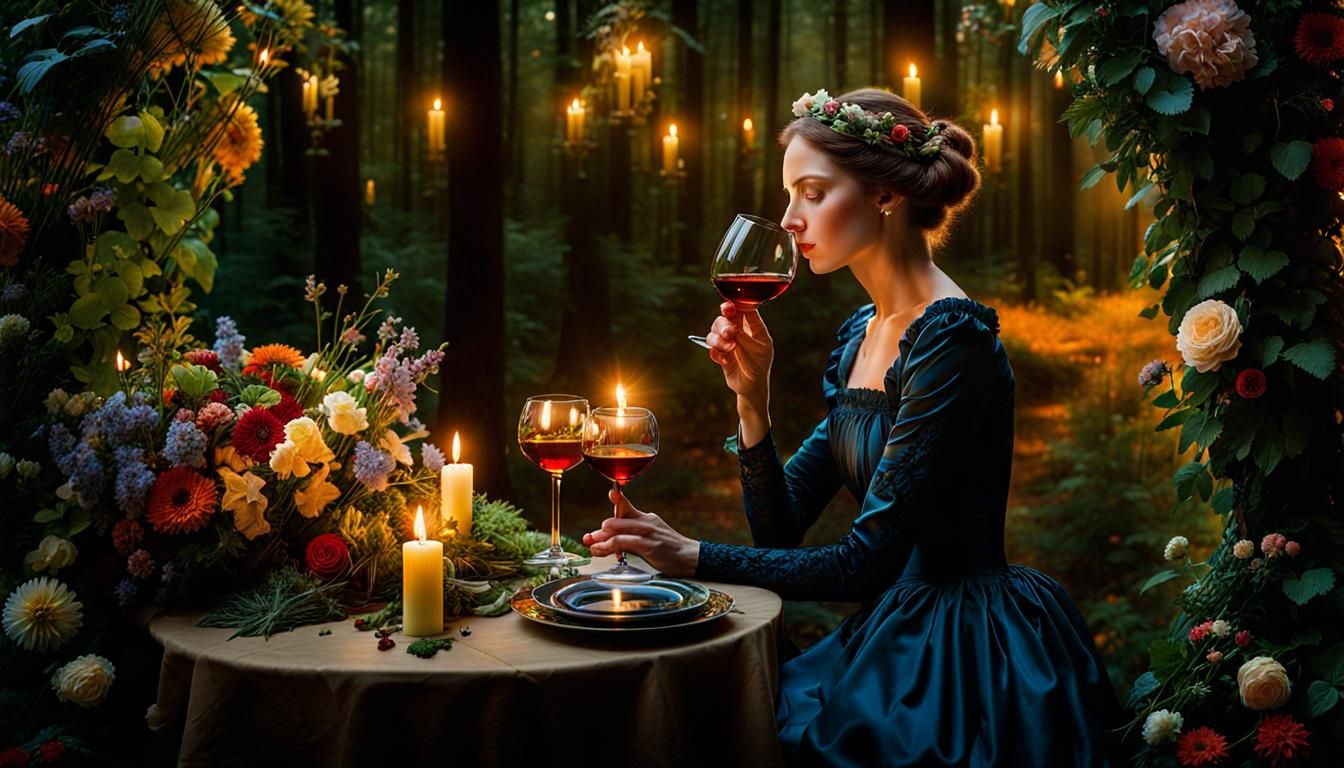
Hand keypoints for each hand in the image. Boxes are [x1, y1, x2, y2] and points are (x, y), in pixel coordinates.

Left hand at [582, 488, 699, 577]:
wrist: (691, 557)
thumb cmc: (670, 549)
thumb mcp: (652, 537)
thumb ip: (632, 536)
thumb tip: (609, 539)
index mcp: (646, 518)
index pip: (628, 505)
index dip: (617, 498)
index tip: (611, 494)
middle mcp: (646, 522)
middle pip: (616, 520)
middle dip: (600, 531)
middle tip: (589, 537)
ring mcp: (647, 533)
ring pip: (616, 530)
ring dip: (601, 539)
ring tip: (592, 545)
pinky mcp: (648, 545)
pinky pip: (622, 542)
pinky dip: (608, 546)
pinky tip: (602, 550)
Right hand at [705, 301, 772, 400]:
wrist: (752, 388)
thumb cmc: (759, 366)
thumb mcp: (758, 349)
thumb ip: (744, 336)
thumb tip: (731, 326)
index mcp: (752, 327)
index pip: (742, 309)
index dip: (734, 306)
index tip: (728, 308)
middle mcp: (738, 331)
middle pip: (723, 318)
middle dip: (723, 325)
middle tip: (729, 333)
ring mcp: (728, 342)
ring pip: (714, 332)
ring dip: (719, 340)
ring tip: (730, 350)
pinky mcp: (720, 354)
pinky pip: (711, 348)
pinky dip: (716, 353)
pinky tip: (725, 361)